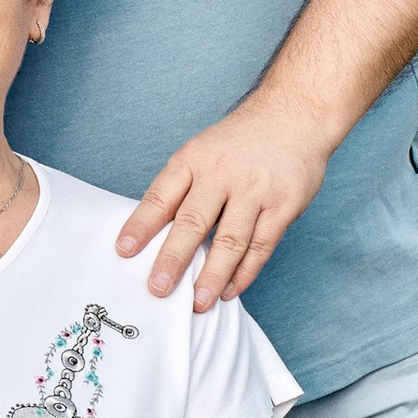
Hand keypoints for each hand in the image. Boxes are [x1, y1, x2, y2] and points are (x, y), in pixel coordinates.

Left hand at [116, 95, 329, 307]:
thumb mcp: (202, 151)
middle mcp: (222, 174)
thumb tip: (154, 236)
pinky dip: (245, 272)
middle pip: (193, 223)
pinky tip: (231, 290)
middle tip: (158, 288)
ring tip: (198, 302)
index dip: (141, 225)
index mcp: (193, 160)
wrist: (293, 116)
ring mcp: (255, 190)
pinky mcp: (283, 205)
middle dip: (173, 259)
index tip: (123, 250)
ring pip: (229, 241)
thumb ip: (182, 188)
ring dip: (212, 276)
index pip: (161, 197)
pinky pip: (261, 246)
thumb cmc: (240, 141)